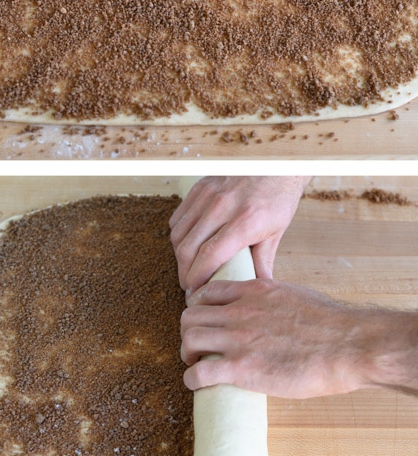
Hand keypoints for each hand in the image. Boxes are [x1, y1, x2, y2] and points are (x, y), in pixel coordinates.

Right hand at [170, 176, 308, 293]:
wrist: (276, 164)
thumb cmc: (277, 198)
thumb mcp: (276, 232)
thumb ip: (263, 261)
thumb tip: (258, 286)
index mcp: (245, 221)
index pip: (209, 255)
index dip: (197, 277)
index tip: (195, 291)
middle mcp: (222, 207)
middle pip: (187, 248)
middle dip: (185, 272)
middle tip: (189, 285)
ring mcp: (208, 195)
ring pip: (178, 234)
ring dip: (179, 256)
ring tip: (188, 267)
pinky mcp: (199, 188)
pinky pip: (178, 218)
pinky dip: (178, 236)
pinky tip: (187, 245)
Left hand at [179, 278, 410, 397]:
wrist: (350, 346)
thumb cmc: (332, 325)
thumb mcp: (294, 295)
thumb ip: (271, 299)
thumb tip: (267, 308)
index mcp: (253, 292)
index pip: (206, 292)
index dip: (198, 307)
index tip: (202, 320)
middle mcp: (239, 312)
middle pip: (190, 315)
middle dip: (188, 331)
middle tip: (197, 346)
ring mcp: (238, 339)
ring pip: (189, 339)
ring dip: (187, 353)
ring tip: (196, 363)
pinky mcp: (242, 368)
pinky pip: (199, 372)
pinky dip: (192, 379)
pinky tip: (198, 384)